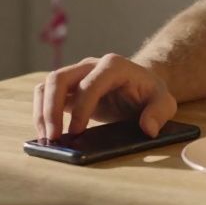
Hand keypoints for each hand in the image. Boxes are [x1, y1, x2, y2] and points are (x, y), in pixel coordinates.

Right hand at [33, 54, 176, 141]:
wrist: (140, 85)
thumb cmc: (150, 93)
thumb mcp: (164, 101)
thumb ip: (159, 112)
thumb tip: (147, 129)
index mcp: (114, 66)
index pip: (90, 83)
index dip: (82, 107)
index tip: (77, 131)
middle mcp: (90, 66)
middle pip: (59, 78)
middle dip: (52, 109)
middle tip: (54, 137)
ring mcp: (76, 75)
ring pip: (47, 85)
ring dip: (42, 111)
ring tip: (47, 138)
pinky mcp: (68, 88)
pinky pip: (45, 95)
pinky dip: (41, 113)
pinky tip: (46, 134)